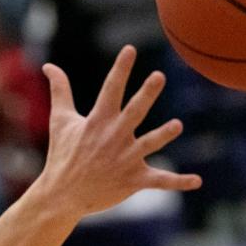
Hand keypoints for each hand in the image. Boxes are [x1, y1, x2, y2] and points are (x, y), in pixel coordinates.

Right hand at [39, 46, 200, 216]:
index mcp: (98, 121)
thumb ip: (60, 91)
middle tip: (159, 76)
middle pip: (133, 112)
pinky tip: (197, 181)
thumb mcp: (60, 121)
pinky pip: (159, 181)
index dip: (120, 69)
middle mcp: (113, 137)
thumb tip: (49, 66)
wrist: (62, 195)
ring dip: (163, 135)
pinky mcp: (133, 180)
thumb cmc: (63, 155)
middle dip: (146, 95)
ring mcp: (125, 159)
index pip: (110, 89)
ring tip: (177, 125)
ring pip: (149, 144)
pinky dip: (178, 182)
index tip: (130, 50)